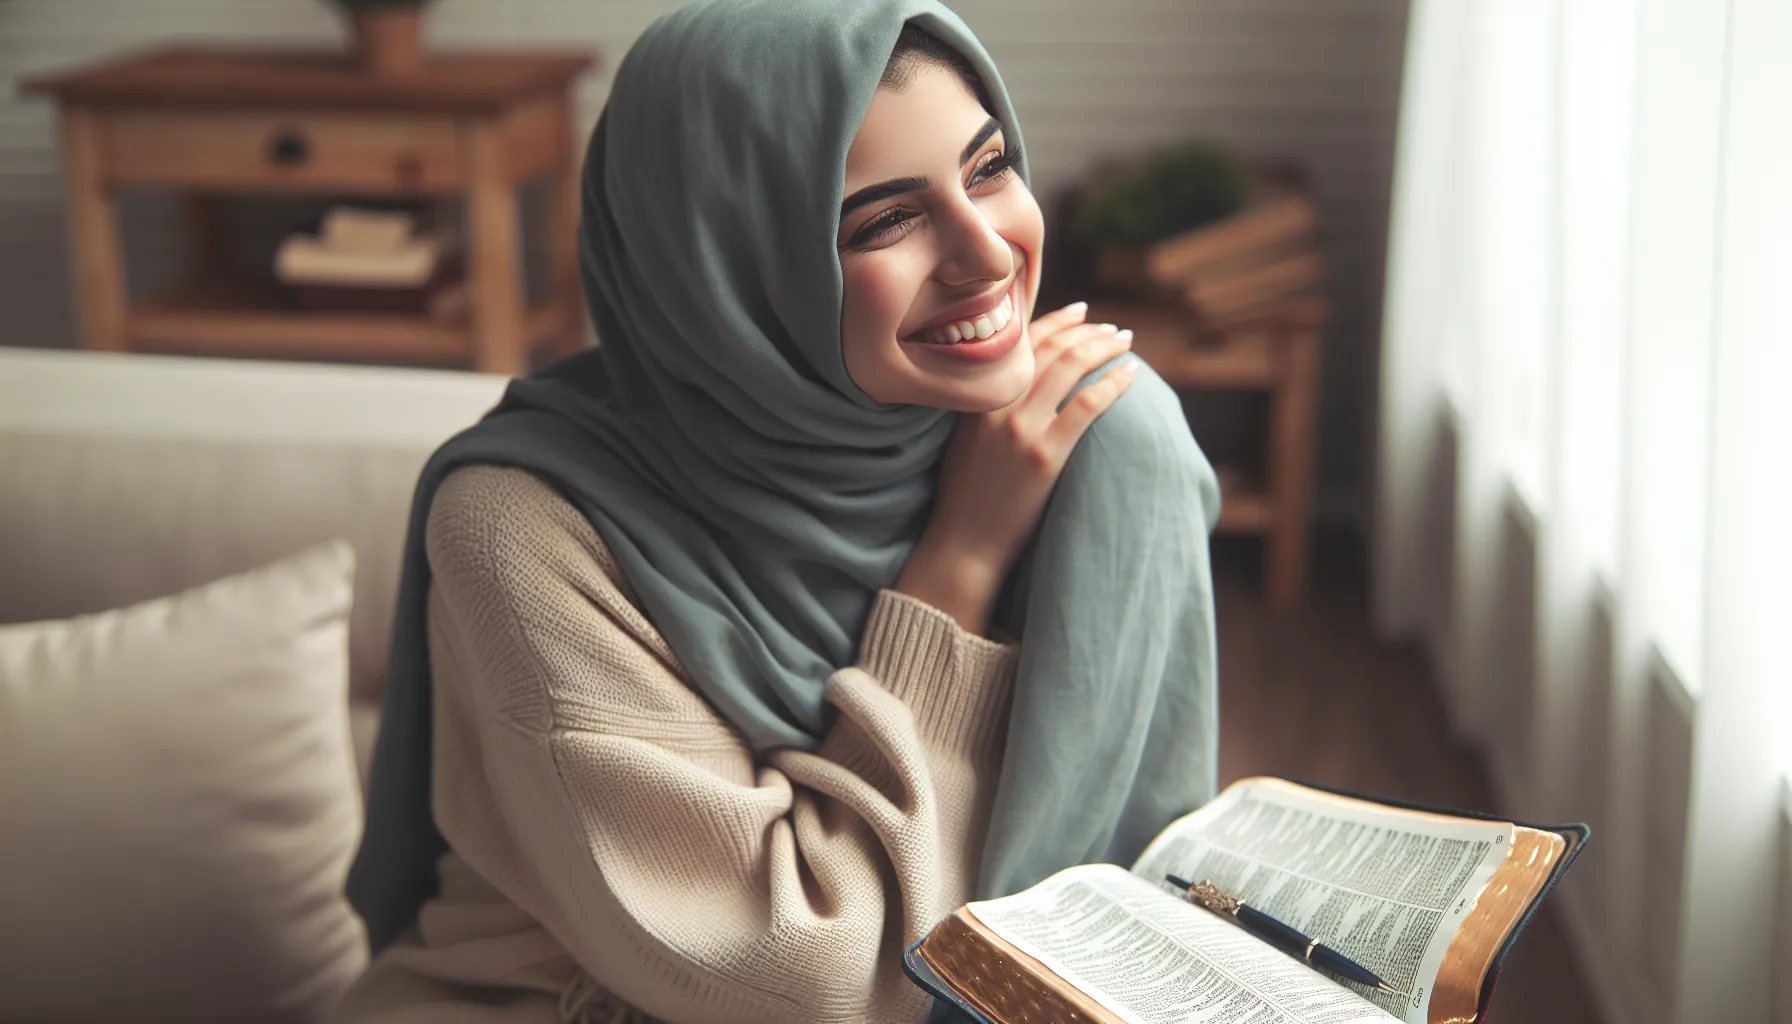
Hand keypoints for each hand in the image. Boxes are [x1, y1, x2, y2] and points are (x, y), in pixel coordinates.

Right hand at [896, 301, 1138, 634]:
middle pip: (1050, 349)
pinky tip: (1132, 375)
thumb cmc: (965, 497)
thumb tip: (1019, 385)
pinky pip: (1087, 407)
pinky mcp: (1043, 456)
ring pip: (1070, 368)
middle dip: (1087, 331)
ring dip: (1103, 348)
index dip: (1054, 321)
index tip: (1080, 311)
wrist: (963, 543)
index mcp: (976, 397)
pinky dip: (1113, 385)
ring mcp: (1020, 430)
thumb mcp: (964, 439)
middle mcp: (996, 406)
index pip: (1019, 343)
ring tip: (1125, 342)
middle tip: (1113, 329)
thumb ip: (986, 406)